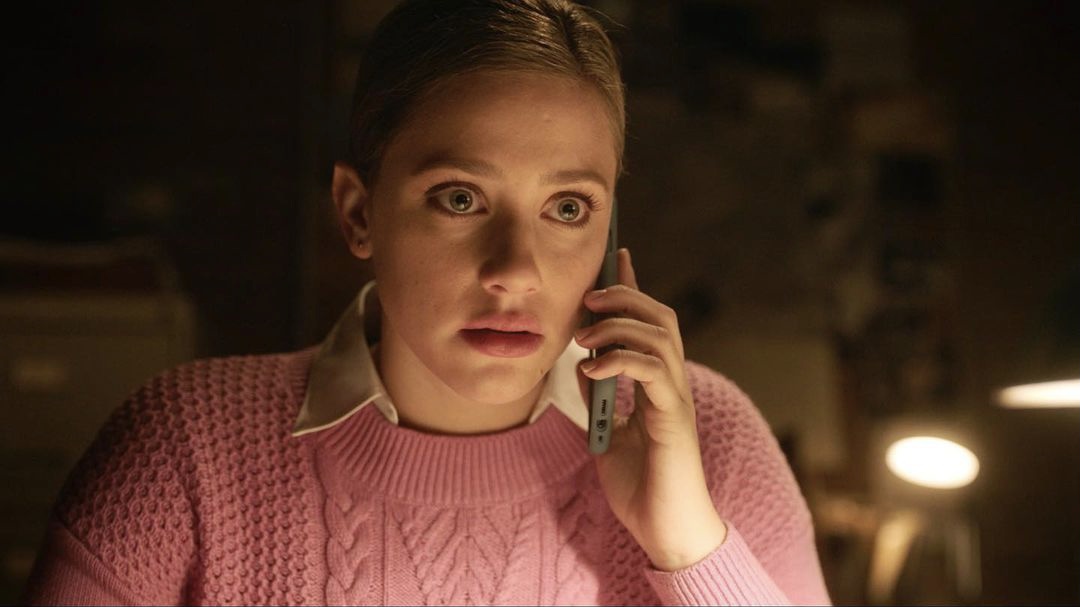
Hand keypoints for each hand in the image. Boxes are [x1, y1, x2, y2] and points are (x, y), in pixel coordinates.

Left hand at [574, 248, 727, 571]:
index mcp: (657, 384)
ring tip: (584, 335)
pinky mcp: (673, 418)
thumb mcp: (606, 437)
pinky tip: (594, 369)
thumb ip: (598, 401)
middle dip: (625, 295)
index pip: (648, 323)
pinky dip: (622, 361)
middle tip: (589, 296)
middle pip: (660, 316)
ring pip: (660, 335)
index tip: (617, 256)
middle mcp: (672, 384)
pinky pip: (653, 372)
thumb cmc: (641, 489)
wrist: (664, 532)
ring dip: (619, 325)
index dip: (634, 287)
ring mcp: (676, 399)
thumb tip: (581, 366)